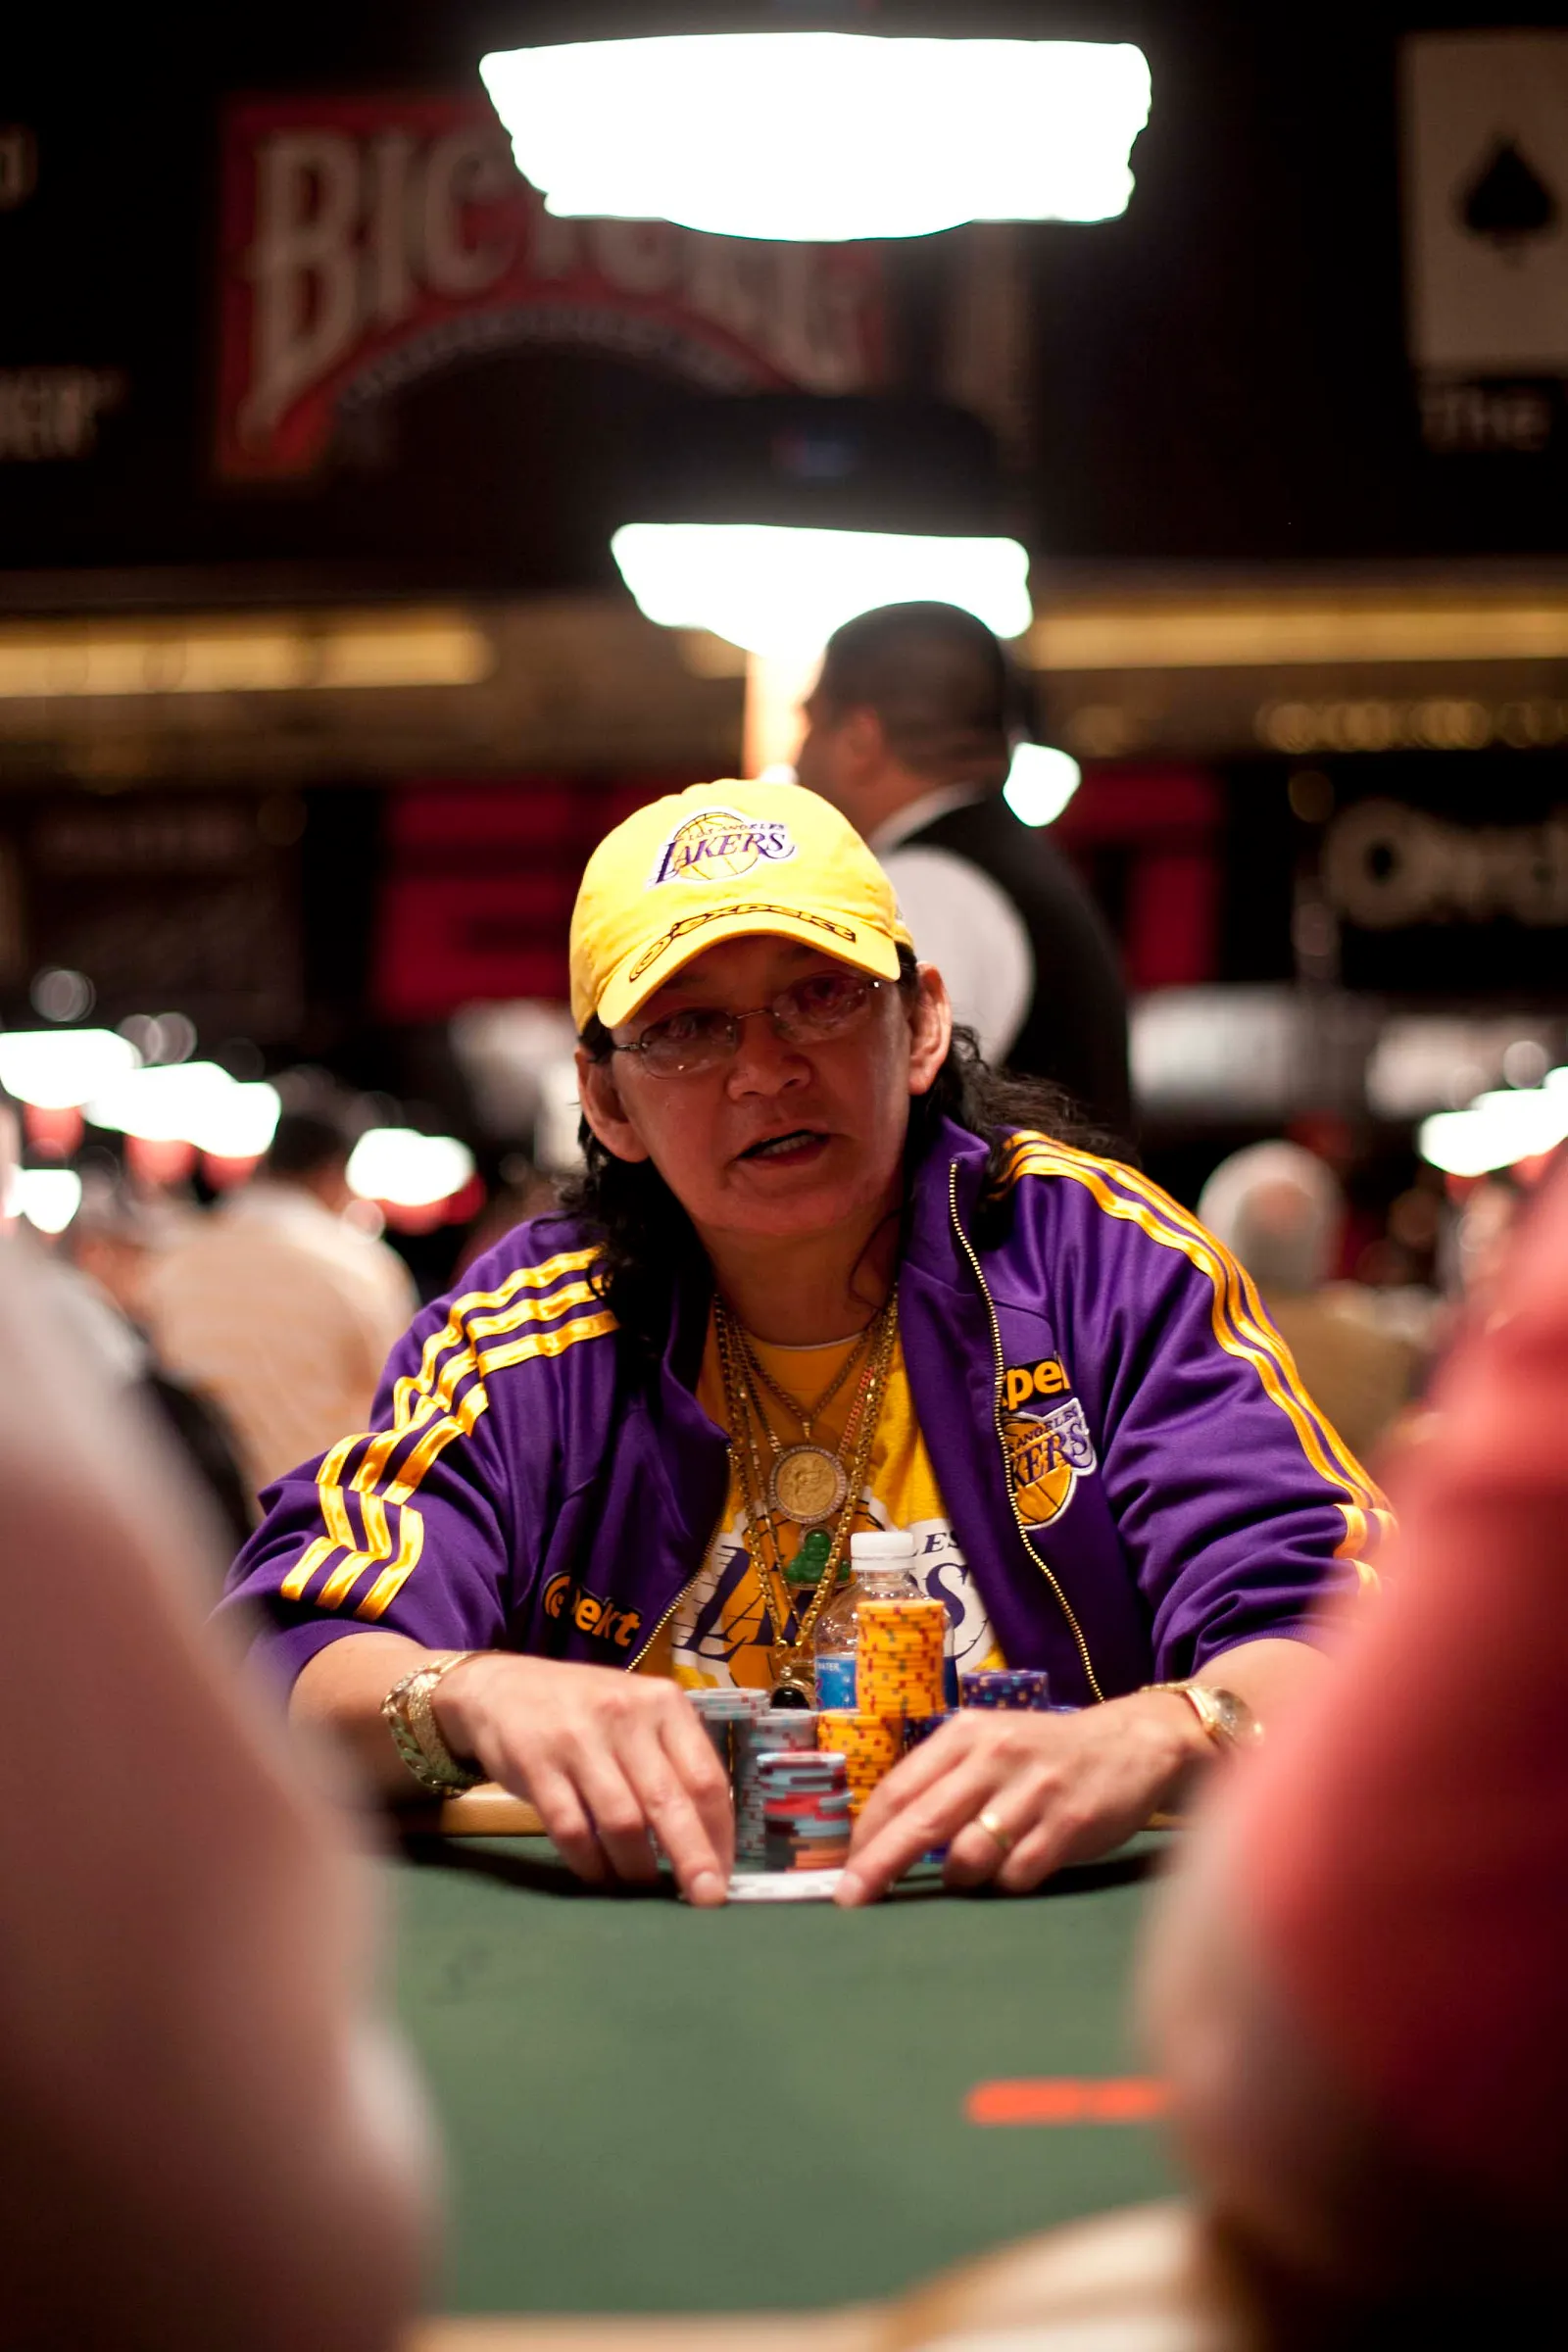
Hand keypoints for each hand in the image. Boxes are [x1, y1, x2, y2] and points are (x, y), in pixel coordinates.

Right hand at [434, 1656, 733, 1906]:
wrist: (500, 1687)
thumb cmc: (585, 1709)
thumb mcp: (638, 1715)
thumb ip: (672, 1762)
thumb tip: (710, 1839)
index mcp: (663, 1704)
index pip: (706, 1777)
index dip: (720, 1833)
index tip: (724, 1875)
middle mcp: (625, 1715)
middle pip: (669, 1802)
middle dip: (692, 1859)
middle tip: (705, 1900)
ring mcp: (578, 1739)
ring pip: (622, 1822)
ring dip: (637, 1867)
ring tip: (641, 1887)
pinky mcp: (536, 1764)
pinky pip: (572, 1830)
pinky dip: (590, 1862)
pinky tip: (598, 1875)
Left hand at [834, 1692, 1206, 1906]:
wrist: (1132, 1744)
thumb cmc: (1042, 1755)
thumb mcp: (988, 1746)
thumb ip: (941, 1782)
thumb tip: (879, 1840)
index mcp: (966, 1734)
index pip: (899, 1789)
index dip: (866, 1836)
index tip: (845, 1873)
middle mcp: (995, 1756)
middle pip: (922, 1822)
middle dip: (879, 1866)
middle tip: (850, 1901)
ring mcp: (1034, 1790)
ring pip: (968, 1856)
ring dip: (958, 1878)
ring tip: (969, 1873)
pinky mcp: (1070, 1823)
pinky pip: (1017, 1874)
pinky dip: (1006, 1883)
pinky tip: (1016, 1870)